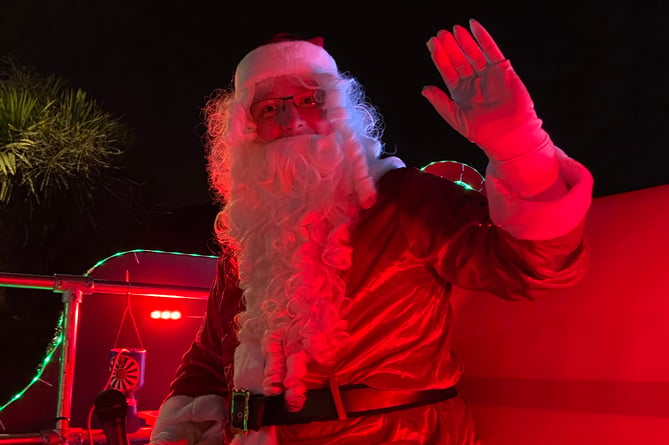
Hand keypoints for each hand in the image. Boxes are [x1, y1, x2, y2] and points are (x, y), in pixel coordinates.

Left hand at [422, 19, 547, 160]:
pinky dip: (483, 37)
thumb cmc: (482, 132)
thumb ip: (439, 102)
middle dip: (450, 47)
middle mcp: (474, 82)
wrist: (507, 134)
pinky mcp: (502, 70)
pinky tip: (474, 27)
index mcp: (461, 93)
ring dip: (464, 41)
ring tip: (454, 30)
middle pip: (459, 60)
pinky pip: (491, 50)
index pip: (448, 71)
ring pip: (473, 53)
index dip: (440, 57)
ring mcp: (488, 75)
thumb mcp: (455, 117)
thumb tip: (424, 89)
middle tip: (441, 34)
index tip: (432, 44)